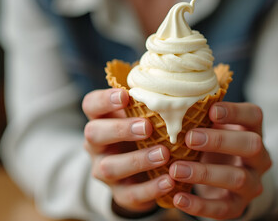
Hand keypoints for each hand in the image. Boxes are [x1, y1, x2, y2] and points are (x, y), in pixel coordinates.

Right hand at [82, 88, 174, 213]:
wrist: (141, 175)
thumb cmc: (146, 134)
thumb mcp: (144, 117)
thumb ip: (154, 103)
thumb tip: (185, 84)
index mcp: (101, 119)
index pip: (91, 105)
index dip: (104, 99)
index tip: (125, 95)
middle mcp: (96, 145)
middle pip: (94, 134)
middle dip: (120, 129)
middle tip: (147, 127)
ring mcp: (104, 171)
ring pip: (111, 167)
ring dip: (138, 160)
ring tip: (164, 154)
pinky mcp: (119, 194)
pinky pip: (131, 194)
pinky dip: (151, 188)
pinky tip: (170, 181)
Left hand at [169, 102, 271, 219]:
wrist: (224, 181)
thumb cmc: (214, 145)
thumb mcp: (212, 128)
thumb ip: (201, 116)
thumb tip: (170, 100)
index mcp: (252, 131)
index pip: (254, 116)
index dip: (235, 112)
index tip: (211, 109)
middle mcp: (259, 157)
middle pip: (251, 145)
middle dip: (219, 141)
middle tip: (189, 139)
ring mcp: (252, 183)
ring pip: (238, 178)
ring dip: (205, 173)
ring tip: (176, 170)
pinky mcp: (238, 206)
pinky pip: (222, 208)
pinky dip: (199, 205)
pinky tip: (178, 198)